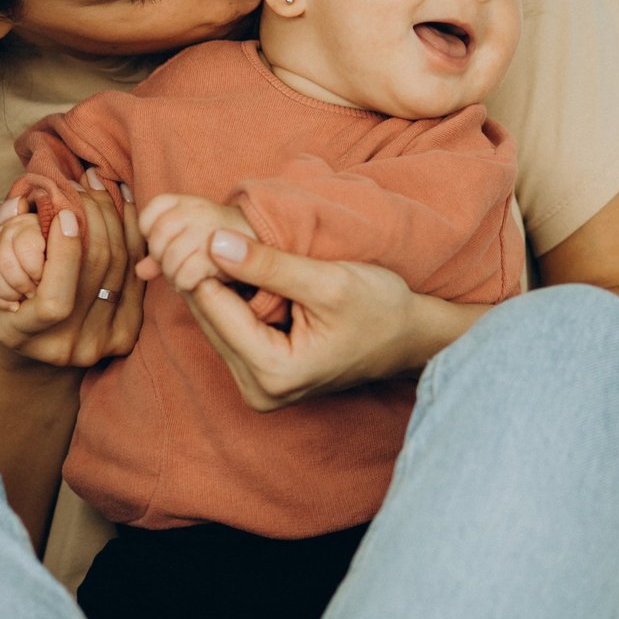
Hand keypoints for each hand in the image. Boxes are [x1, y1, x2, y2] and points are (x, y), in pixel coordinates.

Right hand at [0, 171, 144, 369]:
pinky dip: (132, 232)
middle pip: (97, 272)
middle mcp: (66, 345)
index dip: (65, 255)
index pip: (56, 302)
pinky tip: (123, 203)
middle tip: (82, 185)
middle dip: (94, 217)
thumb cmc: (0, 294)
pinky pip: (137, 272)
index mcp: (22, 334)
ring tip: (98, 187)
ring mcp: (101, 341)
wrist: (35, 342)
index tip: (64, 215)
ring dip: (113, 217)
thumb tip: (19, 205)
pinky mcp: (127, 332)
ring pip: (121, 266)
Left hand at [135, 194, 256, 293]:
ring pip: (170, 259)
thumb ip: (163, 251)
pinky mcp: (218, 255)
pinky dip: (184, 283)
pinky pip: (185, 275)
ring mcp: (208, 232)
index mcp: (188, 202)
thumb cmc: (221, 240)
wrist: (262, 241)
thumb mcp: (190, 235)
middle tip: (172, 266)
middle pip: (158, 237)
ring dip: (172, 274)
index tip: (163, 243)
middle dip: (160, 258)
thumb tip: (140, 271)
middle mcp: (197, 212)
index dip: (149, 232)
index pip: (151, 213)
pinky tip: (193, 283)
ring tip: (182, 276)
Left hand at [179, 230, 478, 411]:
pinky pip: (230, 331)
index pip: (213, 306)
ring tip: (241, 252)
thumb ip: (269, 265)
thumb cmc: (380, 309)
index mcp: (272, 373)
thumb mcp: (328, 280)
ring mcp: (258, 389)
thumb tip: (214, 243)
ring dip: (222, 286)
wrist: (410, 338)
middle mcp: (257, 391)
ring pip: (215, 323)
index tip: (217, 228)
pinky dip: (234, 301)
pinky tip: (250, 277)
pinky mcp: (260, 379)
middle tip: (226, 234)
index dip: (210, 262)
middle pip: (208, 317)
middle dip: (213, 275)